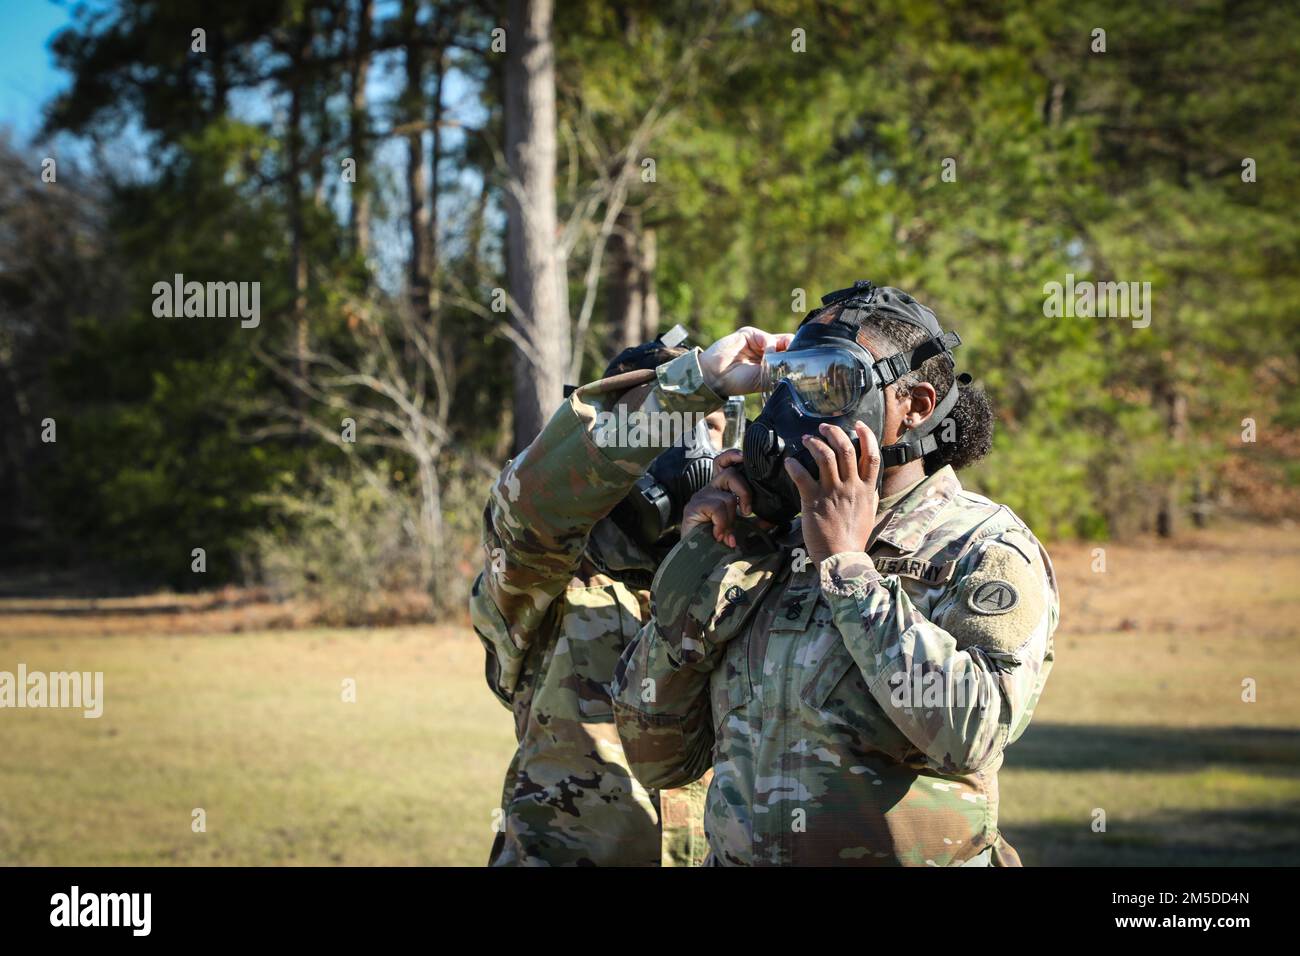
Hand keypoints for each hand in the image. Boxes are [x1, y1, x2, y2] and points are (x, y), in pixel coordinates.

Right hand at [681, 449, 768, 547]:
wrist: (695, 557)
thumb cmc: (717, 539)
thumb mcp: (739, 526)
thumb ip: (753, 521)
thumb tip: (772, 519)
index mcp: (719, 489)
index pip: (723, 463)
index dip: (732, 456)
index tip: (744, 457)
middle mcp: (709, 489)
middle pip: (730, 474)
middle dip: (744, 493)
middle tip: (747, 512)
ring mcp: (700, 497)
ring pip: (727, 496)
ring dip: (731, 518)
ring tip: (726, 532)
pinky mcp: (693, 507)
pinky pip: (717, 508)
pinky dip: (722, 524)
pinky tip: (718, 535)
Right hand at [699, 327, 792, 396]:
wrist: (716, 375)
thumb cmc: (738, 382)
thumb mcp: (765, 378)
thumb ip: (780, 367)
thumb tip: (796, 359)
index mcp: (771, 364)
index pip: (790, 357)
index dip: (798, 358)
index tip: (805, 364)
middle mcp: (767, 352)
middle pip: (789, 346)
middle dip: (794, 352)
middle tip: (796, 359)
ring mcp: (759, 342)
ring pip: (783, 340)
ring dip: (782, 350)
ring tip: (774, 362)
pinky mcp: (751, 334)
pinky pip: (769, 338)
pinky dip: (770, 346)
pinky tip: (765, 355)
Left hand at [785, 422, 880, 564]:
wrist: (841, 558)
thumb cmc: (854, 538)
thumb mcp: (869, 512)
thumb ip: (869, 493)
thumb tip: (868, 480)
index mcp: (866, 489)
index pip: (871, 456)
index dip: (867, 436)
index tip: (859, 425)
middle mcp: (851, 487)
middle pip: (846, 449)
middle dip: (834, 432)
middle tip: (823, 428)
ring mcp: (832, 493)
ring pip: (825, 456)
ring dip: (815, 443)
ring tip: (807, 439)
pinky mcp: (813, 501)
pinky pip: (802, 476)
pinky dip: (795, 465)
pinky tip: (790, 461)